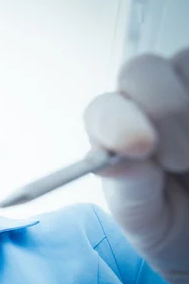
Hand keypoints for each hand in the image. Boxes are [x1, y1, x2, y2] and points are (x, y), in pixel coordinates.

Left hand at [84, 49, 188, 283]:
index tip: (139, 146)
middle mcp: (146, 98)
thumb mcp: (148, 218)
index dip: (119, 123)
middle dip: (164, 110)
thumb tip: (116, 160)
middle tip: (180, 160)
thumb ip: (131, 188)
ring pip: (186, 63)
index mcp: (113, 130)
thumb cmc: (173, 220)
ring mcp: (185, 85)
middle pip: (143, 71)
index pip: (104, 110)